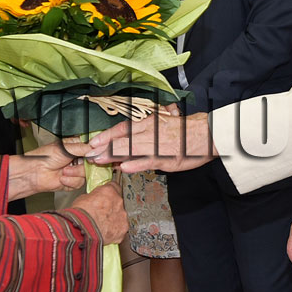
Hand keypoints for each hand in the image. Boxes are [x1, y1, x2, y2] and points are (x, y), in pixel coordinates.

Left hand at [5, 141, 90, 199]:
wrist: (35, 173)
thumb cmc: (45, 156)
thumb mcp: (66, 148)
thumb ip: (83, 148)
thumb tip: (97, 148)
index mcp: (76, 146)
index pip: (92, 148)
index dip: (95, 152)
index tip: (94, 154)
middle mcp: (78, 158)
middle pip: (93, 162)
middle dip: (84, 164)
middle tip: (75, 163)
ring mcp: (76, 170)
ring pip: (87, 173)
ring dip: (75, 173)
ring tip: (63, 170)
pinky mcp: (73, 181)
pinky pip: (80, 183)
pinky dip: (71, 181)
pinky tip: (62, 177)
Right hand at [71, 182, 127, 244]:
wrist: (84, 230)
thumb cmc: (81, 215)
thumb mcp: (82, 199)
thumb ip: (93, 197)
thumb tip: (93, 200)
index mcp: (109, 191)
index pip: (114, 186)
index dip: (109, 192)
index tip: (106, 195)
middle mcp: (118, 201)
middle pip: (118, 201)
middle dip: (111, 206)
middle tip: (102, 211)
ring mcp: (123, 215)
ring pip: (121, 214)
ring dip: (114, 217)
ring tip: (103, 223)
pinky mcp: (124, 227)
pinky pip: (121, 226)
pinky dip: (116, 228)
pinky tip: (107, 231)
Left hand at [84, 108, 214, 173]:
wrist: (203, 134)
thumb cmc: (179, 131)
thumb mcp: (158, 126)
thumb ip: (140, 134)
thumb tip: (122, 145)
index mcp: (146, 123)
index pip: (121, 129)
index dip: (105, 136)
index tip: (92, 142)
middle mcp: (148, 133)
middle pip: (121, 140)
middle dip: (103, 148)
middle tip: (88, 155)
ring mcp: (156, 146)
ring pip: (130, 150)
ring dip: (113, 156)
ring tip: (98, 160)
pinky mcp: (165, 158)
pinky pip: (147, 162)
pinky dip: (135, 164)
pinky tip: (123, 168)